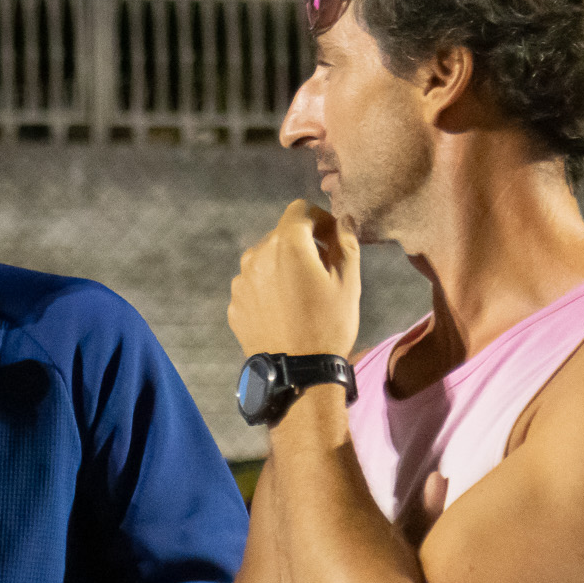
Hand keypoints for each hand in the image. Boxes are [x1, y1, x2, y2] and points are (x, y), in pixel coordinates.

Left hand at [228, 200, 360, 360]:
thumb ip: (346, 242)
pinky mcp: (234, 304)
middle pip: (281, 235)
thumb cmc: (329, 324)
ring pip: (265, 259)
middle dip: (303, 244)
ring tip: (302, 294)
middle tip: (322, 269)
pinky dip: (269, 288)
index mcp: (286, 243)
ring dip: (283, 266)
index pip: (299, 209)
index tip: (333, 238)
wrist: (297, 373)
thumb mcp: (348, 282)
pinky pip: (254, 285)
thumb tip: (342, 221)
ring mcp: (241, 281)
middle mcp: (256, 255)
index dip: (320, 219)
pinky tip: (285, 311)